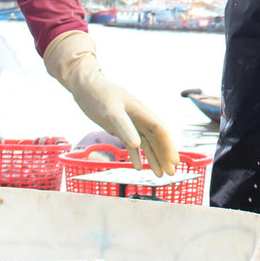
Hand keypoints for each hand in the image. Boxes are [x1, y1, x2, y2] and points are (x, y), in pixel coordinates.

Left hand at [43, 30, 178, 174]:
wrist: (85, 86)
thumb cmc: (98, 94)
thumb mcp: (111, 109)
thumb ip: (124, 126)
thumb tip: (137, 144)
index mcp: (141, 111)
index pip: (160, 130)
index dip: (168, 145)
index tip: (174, 160)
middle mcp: (139, 118)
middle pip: (156, 139)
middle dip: (164, 156)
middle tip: (172, 173)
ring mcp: (130, 123)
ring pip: (146, 143)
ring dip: (153, 158)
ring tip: (160, 174)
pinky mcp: (119, 128)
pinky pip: (131, 144)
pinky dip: (135, 155)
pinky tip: (138, 167)